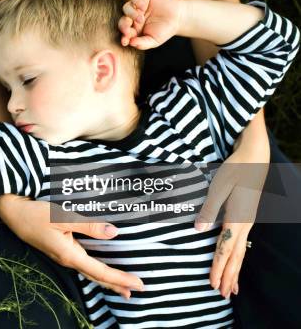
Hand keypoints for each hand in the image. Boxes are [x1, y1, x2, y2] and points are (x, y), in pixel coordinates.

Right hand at [0, 194, 144, 298]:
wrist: (12, 212)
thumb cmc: (35, 213)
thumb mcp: (62, 217)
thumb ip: (88, 225)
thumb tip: (113, 232)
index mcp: (69, 254)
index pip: (100, 271)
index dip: (120, 278)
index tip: (138, 284)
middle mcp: (66, 258)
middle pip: (95, 276)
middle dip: (115, 284)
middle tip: (135, 291)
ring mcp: (61, 254)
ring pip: (89, 270)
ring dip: (106, 278)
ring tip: (121, 284)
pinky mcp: (59, 248)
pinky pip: (82, 263)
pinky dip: (95, 268)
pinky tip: (97, 266)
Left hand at [119, 0, 184, 49]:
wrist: (179, 17)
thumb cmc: (165, 31)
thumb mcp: (154, 41)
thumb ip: (142, 43)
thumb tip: (130, 43)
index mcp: (133, 30)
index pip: (125, 33)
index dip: (124, 37)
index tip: (125, 41)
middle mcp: (133, 18)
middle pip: (123, 21)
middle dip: (124, 26)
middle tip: (128, 30)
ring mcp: (137, 7)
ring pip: (126, 9)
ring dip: (131, 14)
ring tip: (140, 19)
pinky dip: (136, 2)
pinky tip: (143, 7)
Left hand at [195, 139, 268, 298]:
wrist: (254, 157)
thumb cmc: (235, 169)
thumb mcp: (218, 187)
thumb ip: (208, 209)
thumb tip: (198, 230)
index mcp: (237, 219)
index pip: (225, 250)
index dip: (218, 268)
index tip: (212, 284)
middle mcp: (245, 224)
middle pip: (236, 257)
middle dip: (228, 277)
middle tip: (222, 296)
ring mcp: (247, 221)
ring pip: (240, 252)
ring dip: (234, 271)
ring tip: (231, 288)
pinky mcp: (246, 216)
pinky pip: (241, 243)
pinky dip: (237, 257)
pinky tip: (235, 262)